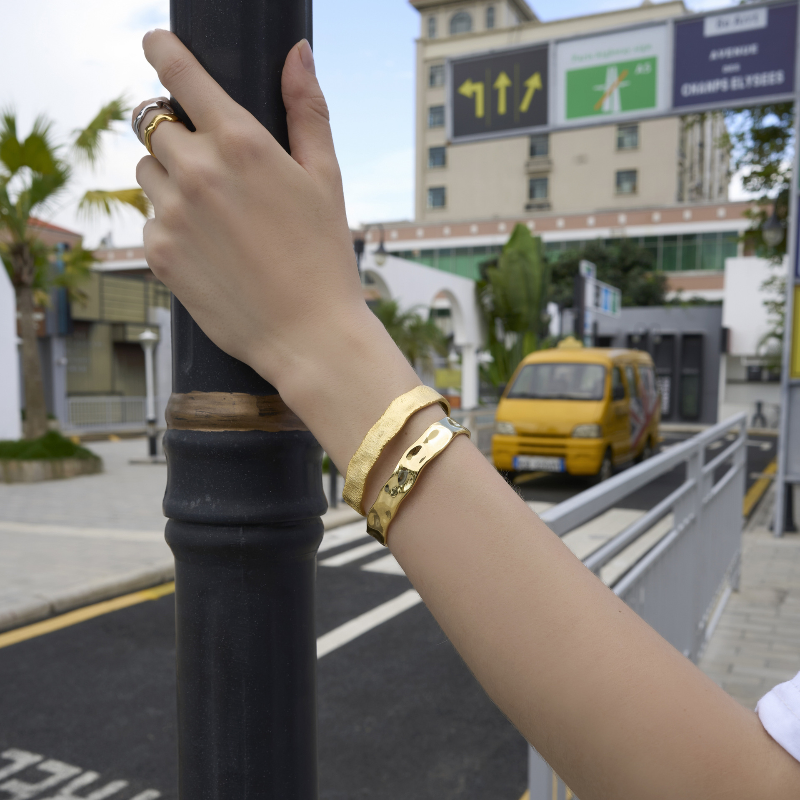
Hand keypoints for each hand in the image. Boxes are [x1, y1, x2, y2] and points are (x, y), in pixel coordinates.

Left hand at [134, 30, 367, 391]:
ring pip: (146, 172)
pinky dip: (171, 227)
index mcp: (241, 143)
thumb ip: (307, 110)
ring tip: (214, 214)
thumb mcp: (327, 178)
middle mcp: (197, 171)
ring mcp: (171, 214)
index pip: (179, 72)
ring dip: (169, 178)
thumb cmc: (325, 257)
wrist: (307, 335)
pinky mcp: (158, 253)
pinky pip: (150, 221)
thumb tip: (297, 52)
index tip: (155, 44)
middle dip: (176, 133)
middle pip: (154, 123)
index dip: (163, 50)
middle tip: (211, 165)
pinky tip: (210, 250)